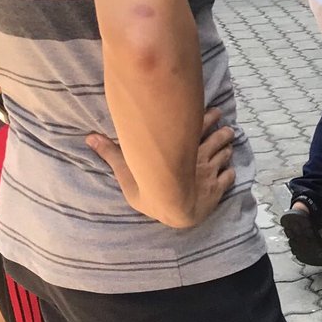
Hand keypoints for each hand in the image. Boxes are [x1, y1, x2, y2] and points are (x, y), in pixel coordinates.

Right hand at [87, 107, 235, 228]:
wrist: (174, 209)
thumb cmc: (150, 191)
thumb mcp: (128, 172)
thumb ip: (112, 154)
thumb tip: (89, 138)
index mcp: (181, 150)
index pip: (198, 128)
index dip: (208, 118)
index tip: (216, 111)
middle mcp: (199, 158)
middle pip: (216, 139)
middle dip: (223, 132)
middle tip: (228, 127)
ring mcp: (210, 173)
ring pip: (224, 155)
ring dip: (228, 148)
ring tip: (232, 142)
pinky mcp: (217, 189)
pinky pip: (228, 177)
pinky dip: (230, 172)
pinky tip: (230, 170)